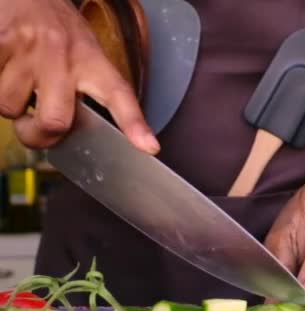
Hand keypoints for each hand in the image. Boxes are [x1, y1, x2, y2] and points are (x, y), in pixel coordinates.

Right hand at [0, 0, 158, 152]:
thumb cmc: (57, 29)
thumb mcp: (85, 53)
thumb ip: (83, 90)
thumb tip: (66, 133)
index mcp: (92, 61)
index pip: (119, 94)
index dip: (134, 124)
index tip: (149, 147)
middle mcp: (64, 55)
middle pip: (54, 121)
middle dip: (38, 135)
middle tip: (35, 126)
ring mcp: (29, 49)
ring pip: (9, 107)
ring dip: (9, 104)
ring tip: (18, 80)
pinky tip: (4, 69)